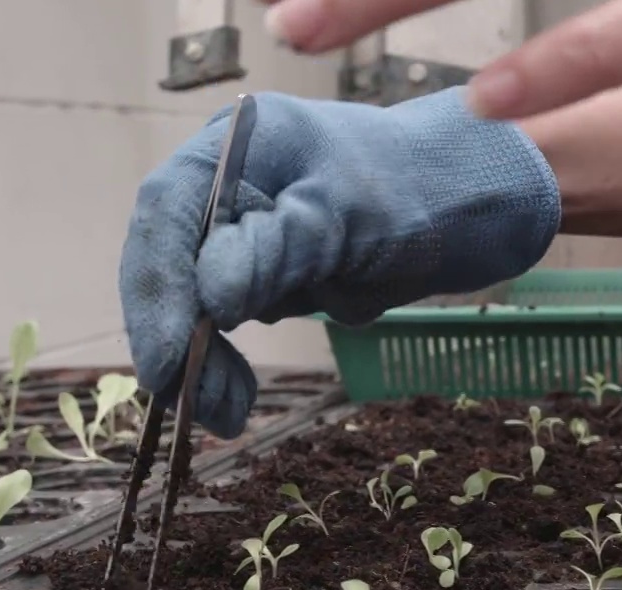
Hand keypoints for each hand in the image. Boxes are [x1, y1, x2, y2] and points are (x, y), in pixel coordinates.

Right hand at [119, 89, 559, 438]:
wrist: (465, 208)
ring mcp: (235, 229)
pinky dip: (221, 364)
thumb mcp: (347, 215)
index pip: (168, 210)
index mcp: (238, 144)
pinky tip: (234, 400)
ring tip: (225, 414)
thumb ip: (277, 247)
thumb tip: (210, 294)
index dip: (156, 287)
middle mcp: (222, 182)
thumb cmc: (414, 194)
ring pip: (188, 300)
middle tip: (189, 402)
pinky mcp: (252, 270)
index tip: (166, 359)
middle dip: (173, 335)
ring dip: (197, 362)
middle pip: (167, 259)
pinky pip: (220, 323)